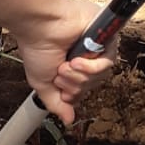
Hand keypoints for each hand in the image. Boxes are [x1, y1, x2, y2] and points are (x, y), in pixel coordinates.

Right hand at [12, 0, 114, 121]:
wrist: (38, 25)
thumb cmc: (37, 47)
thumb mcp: (43, 84)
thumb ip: (57, 103)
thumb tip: (68, 120)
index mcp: (73, 65)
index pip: (85, 90)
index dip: (73, 93)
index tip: (61, 88)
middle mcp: (86, 56)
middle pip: (93, 85)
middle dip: (74, 84)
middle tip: (61, 72)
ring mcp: (96, 46)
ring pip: (100, 77)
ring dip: (79, 76)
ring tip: (65, 64)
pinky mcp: (105, 36)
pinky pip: (107, 63)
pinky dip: (90, 67)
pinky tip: (76, 61)